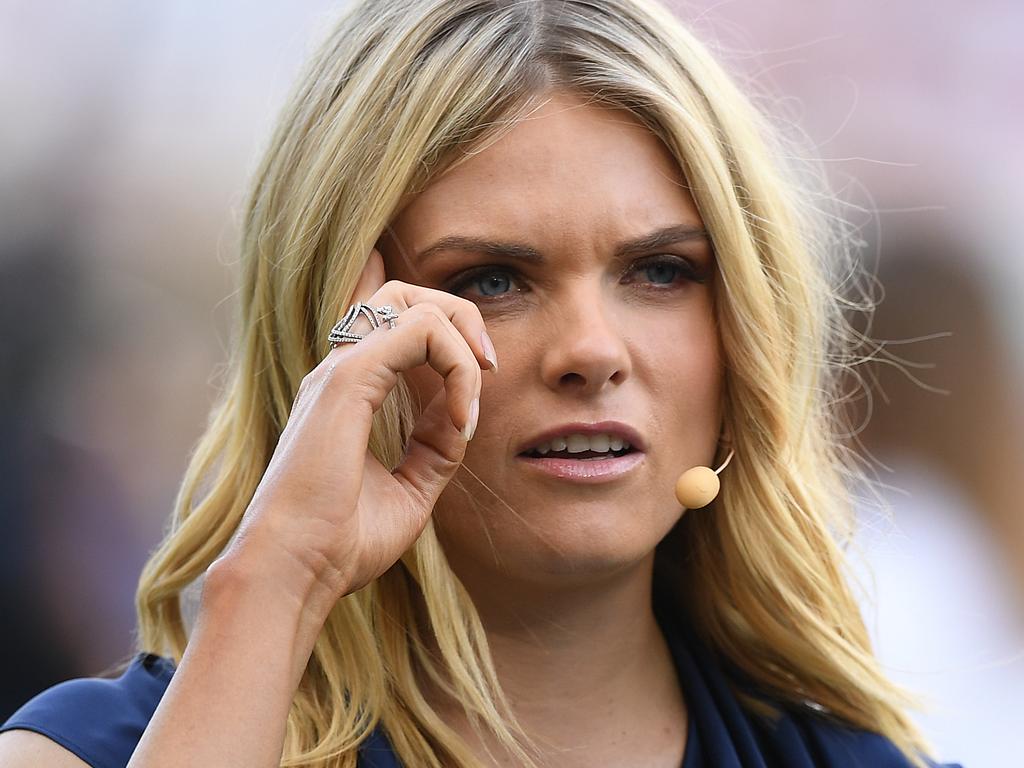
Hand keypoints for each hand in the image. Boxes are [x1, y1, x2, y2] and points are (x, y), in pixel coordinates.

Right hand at [218, 247, 496, 612]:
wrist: (295, 572)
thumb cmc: (340, 544)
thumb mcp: (410, 488)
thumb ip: (435, 447)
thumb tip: (463, 416)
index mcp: (348, 393)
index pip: (394, 326)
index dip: (447, 343)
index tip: (470, 406)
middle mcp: (340, 372)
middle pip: (401, 294)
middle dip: (458, 318)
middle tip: (487, 367)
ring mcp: (340, 371)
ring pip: (411, 302)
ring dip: (461, 341)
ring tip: (478, 386)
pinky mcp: (347, 379)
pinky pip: (420, 331)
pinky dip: (456, 367)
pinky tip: (461, 419)